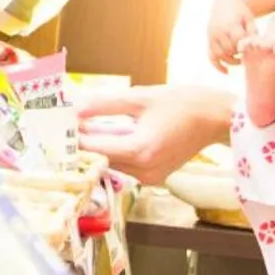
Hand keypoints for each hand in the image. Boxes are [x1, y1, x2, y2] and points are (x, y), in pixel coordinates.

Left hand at [78, 86, 234, 186]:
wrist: (217, 117)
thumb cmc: (184, 103)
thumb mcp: (141, 97)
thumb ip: (104, 104)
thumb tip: (74, 108)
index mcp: (140, 151)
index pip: (94, 148)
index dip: (73, 137)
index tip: (57, 124)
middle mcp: (144, 171)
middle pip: (101, 157)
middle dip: (83, 139)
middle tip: (64, 121)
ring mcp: (150, 177)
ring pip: (111, 162)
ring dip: (97, 144)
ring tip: (81, 122)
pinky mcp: (154, 175)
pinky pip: (125, 163)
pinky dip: (114, 148)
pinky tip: (104, 130)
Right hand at [206, 0, 255, 72]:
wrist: (224, 2)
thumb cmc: (240, 11)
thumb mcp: (249, 18)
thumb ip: (253, 32)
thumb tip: (256, 47)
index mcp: (230, 24)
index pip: (238, 42)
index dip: (246, 49)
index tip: (252, 51)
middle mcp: (219, 31)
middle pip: (229, 50)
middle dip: (239, 55)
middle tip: (247, 56)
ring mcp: (211, 36)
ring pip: (219, 55)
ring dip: (230, 61)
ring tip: (239, 61)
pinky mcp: (208, 40)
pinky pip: (211, 56)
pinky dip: (218, 66)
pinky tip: (227, 72)